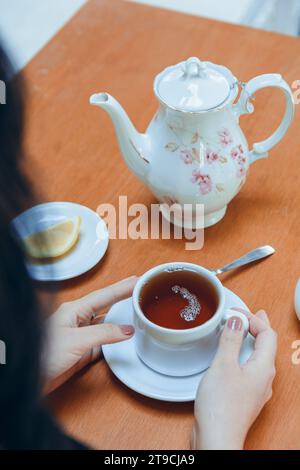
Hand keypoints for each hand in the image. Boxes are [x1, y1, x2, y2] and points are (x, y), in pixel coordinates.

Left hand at [43, 276, 136, 393]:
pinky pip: (104, 341)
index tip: (139, 280)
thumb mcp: (76, 341)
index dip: (123, 287)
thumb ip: (103, 333)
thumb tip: (127, 330)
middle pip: (107, 305)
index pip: (105, 295)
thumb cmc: (43, 354)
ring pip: (106, 322)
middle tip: (142, 288)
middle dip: (124, 296)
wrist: (29, 378)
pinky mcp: (82, 352)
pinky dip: (116, 339)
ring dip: (122, 317)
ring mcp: (80, 335)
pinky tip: (124, 337)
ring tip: (137, 309)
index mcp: (74, 310)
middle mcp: (78, 320)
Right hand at [192, 309, 276, 449]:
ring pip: (258, 357)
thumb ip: (231, 339)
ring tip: (241, 330)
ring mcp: (256, 389)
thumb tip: (237, 320)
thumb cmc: (221, 407)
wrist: (217, 439)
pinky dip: (242, 355)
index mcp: (264, 367)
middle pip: (266, 345)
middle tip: (251, 314)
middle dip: (257, 327)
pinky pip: (249, 369)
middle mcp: (264, 379)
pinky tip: (231, 357)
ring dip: (249, 340)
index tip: (235, 311)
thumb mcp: (223, 365)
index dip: (253, 318)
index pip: (267, 334)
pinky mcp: (244, 396)